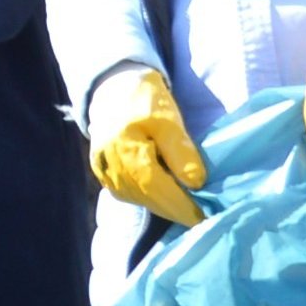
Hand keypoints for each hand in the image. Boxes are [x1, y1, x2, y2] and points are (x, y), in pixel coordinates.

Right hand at [87, 66, 207, 225]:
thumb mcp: (170, 121)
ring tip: (182, 208)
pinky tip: (160, 196)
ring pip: (136, 199)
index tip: (203, 217)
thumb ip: (180, 152)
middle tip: (198, 216)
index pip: (158, 189)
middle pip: (147, 198)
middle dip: (173, 209)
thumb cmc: (146, 101)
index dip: (181, 206)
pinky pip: (126, 193)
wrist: (113, 88)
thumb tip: (196, 183)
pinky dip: (145, 198)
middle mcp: (112, 167)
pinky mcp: (101, 173)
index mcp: (128, 151)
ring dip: (160, 206)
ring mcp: (104, 172)